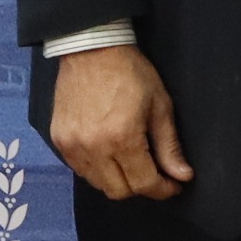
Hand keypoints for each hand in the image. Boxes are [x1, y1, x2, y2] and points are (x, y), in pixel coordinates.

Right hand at [47, 44, 193, 199]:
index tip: (173, 185)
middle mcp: (93, 147)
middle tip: (154, 174)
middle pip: (119, 191)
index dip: (163, 190)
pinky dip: (97, 170)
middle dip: (141, 187)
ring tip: (131, 163)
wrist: (90, 48)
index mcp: (122, 138)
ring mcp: (72, 145)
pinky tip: (109, 154)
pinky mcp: (58, 140)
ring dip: (118, 180)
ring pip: (98, 184)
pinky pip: (80, 170)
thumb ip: (169, 146)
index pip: (143, 184)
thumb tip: (182, 176)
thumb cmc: (131, 73)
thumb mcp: (160, 106)